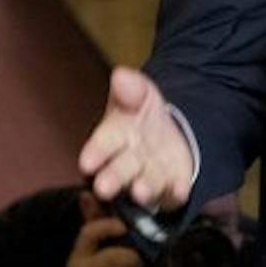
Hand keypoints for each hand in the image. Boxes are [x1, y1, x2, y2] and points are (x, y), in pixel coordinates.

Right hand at [78, 67, 192, 208]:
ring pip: (145, 184)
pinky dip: (176, 190)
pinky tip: (177, 188)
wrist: (171, 131)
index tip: (87, 163)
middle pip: (119, 171)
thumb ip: (130, 88)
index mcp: (114, 137)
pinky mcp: (173, 184)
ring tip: (139, 191)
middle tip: (103, 188)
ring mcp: (151, 174)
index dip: (94, 154)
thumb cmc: (142, 115)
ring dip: (143, 188)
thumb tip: (120, 75)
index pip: (101, 145)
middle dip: (112, 179)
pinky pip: (175, 190)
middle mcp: (129, 161)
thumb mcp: (140, 94)